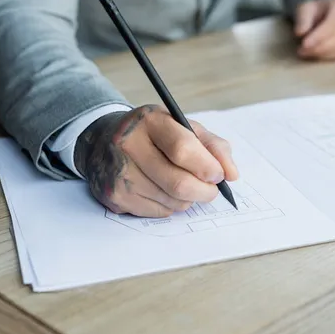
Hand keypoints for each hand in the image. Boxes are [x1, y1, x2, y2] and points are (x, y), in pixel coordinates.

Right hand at [74, 105, 237, 217]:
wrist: (103, 140)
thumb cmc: (153, 134)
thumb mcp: (183, 127)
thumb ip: (213, 147)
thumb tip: (231, 174)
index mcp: (150, 121)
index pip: (183, 148)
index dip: (207, 167)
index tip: (218, 175)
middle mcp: (128, 145)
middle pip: (179, 183)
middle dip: (204, 191)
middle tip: (210, 189)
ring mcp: (119, 173)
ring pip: (172, 202)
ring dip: (187, 199)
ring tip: (183, 185)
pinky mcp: (114, 196)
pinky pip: (158, 212)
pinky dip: (170, 206)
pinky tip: (162, 190)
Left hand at [294, 0, 334, 60]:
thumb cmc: (320, 10)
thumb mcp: (308, 8)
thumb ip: (303, 19)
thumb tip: (299, 33)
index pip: (332, 25)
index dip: (318, 38)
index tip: (303, 46)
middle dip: (318, 49)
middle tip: (302, 52)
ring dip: (322, 55)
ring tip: (308, 54)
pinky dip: (329, 57)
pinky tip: (318, 56)